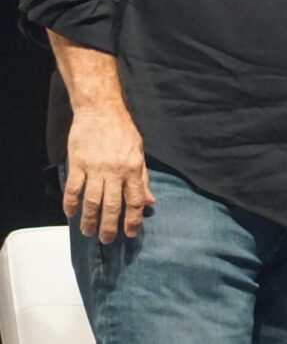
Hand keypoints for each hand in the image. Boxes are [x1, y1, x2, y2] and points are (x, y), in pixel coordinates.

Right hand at [63, 102, 155, 243]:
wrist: (100, 111)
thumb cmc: (122, 131)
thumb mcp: (139, 152)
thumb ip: (143, 178)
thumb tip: (150, 201)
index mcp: (132, 168)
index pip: (135, 199)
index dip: (133, 219)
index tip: (130, 233)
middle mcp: (115, 170)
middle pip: (112, 205)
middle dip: (109, 226)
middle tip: (107, 240)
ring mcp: (94, 168)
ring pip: (92, 200)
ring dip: (89, 219)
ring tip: (88, 232)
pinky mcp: (78, 163)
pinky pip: (73, 188)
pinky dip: (71, 203)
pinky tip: (71, 213)